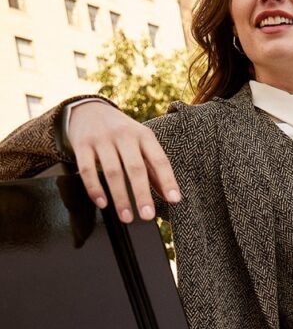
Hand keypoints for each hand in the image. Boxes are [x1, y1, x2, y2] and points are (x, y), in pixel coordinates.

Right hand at [68, 101, 181, 222]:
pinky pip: (87, 170)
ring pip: (112, 172)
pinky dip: (95, 189)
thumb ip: (154, 170)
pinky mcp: (82, 145)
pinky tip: (103, 203)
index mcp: (144, 136)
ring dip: (120, 197)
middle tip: (148, 216)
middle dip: (142, 194)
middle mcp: (124, 135)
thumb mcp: (141, 144)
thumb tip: (170, 196)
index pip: (159, 159)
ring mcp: (102, 139)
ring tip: (127, 217)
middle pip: (135, 167)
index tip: (174, 200)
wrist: (88, 110)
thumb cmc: (121, 133)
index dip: (168, 180)